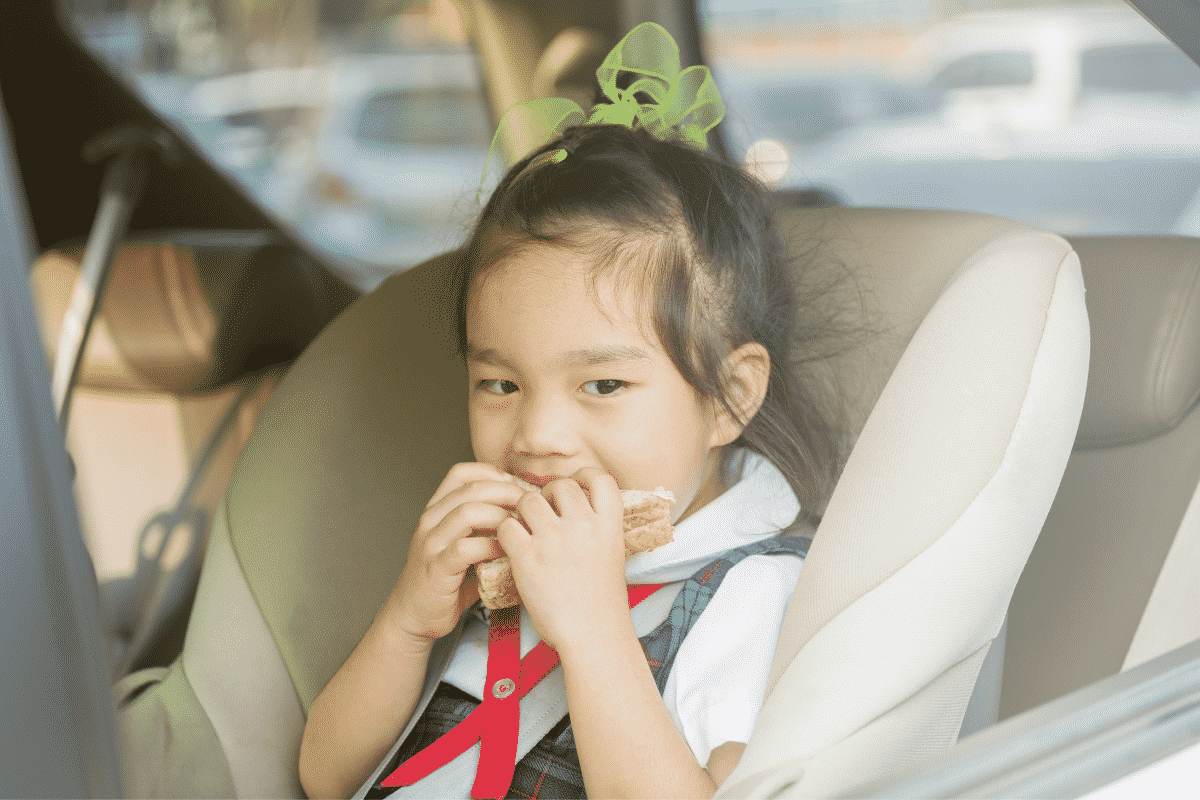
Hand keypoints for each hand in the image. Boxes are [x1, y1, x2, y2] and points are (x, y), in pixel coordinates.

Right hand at [387, 463, 526, 643]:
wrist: (415, 615)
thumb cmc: (447, 580)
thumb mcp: (463, 543)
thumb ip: (485, 526)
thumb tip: (527, 511)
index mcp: (436, 509)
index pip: (463, 473)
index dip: (495, 474)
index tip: (519, 488)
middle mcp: (430, 520)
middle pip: (471, 489)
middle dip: (507, 492)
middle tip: (531, 505)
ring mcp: (430, 544)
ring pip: (467, 513)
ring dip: (501, 516)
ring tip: (521, 527)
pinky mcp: (436, 569)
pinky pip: (466, 549)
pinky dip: (491, 546)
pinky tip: (506, 551)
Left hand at [496, 467, 628, 651]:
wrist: (592, 634)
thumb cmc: (601, 602)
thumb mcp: (611, 555)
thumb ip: (597, 529)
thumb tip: (577, 510)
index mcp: (609, 524)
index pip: (600, 478)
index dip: (584, 476)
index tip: (574, 486)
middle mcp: (582, 525)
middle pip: (560, 485)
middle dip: (548, 495)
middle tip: (544, 513)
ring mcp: (554, 539)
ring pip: (528, 500)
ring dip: (523, 512)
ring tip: (526, 531)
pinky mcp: (527, 556)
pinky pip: (507, 526)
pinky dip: (506, 533)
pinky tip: (513, 547)